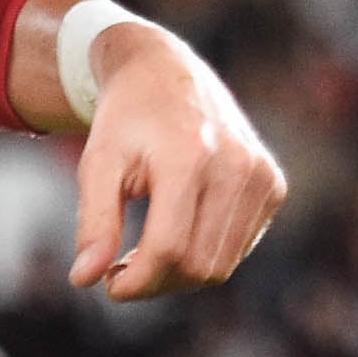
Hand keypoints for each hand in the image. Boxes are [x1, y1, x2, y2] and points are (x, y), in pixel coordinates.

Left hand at [70, 23, 285, 299]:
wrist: (166, 72)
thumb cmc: (125, 120)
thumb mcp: (98, 163)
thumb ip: (95, 221)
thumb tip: (83, 280)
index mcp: (189, 156)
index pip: (168, 248)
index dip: (136, 281)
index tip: (106, 284)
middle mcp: (236, 165)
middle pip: (197, 265)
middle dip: (154, 281)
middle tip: (119, 269)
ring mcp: (261, 176)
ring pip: (221, 266)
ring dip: (178, 274)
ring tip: (143, 252)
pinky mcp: (273, 184)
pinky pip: (238, 247)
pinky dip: (204, 254)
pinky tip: (177, 232)